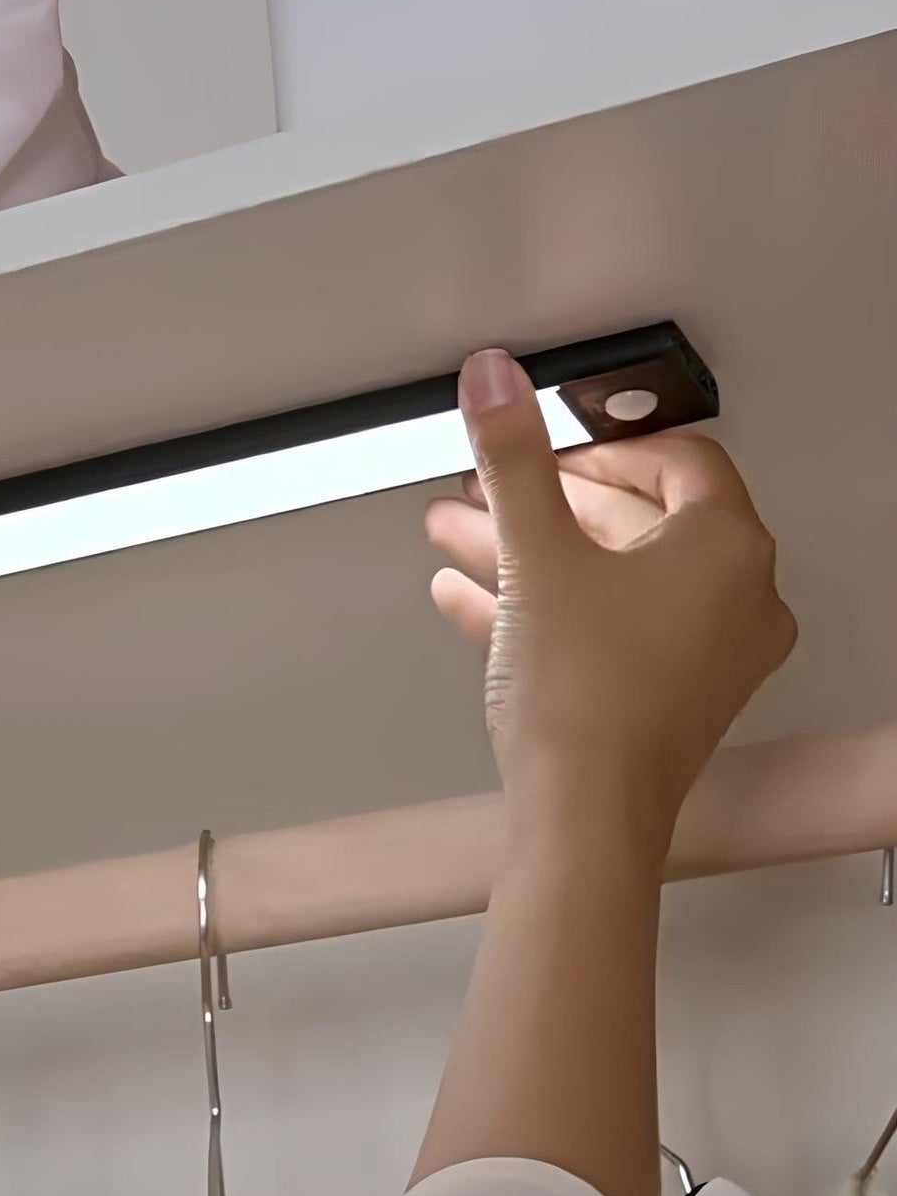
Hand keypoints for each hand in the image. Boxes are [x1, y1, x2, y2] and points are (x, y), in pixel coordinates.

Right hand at [424, 349, 795, 837]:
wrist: (582, 814)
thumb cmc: (588, 702)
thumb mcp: (536, 553)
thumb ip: (512, 457)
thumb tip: (497, 381)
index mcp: (727, 550)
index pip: (677, 460)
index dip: (598, 446)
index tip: (547, 446)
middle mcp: (731, 600)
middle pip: (634, 521)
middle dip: (544, 501)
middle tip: (491, 488)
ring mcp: (700, 654)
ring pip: (608, 578)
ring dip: (530, 551)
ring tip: (464, 535)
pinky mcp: (662, 697)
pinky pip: (599, 628)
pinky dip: (541, 606)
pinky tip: (474, 599)